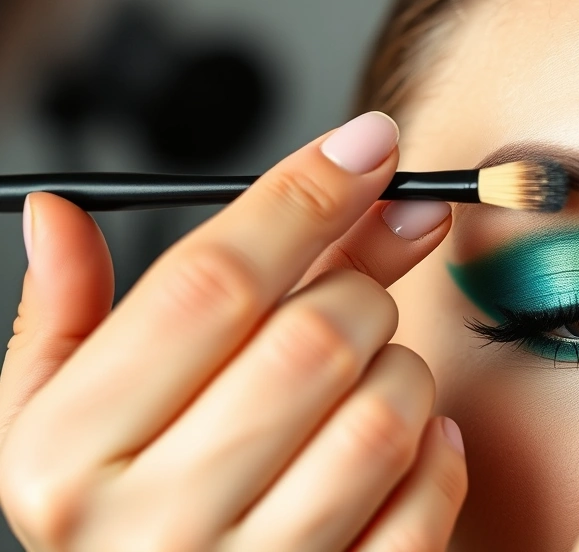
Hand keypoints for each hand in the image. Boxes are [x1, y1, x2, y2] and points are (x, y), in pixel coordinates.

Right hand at [0, 112, 467, 551]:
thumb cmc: (116, 525)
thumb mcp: (57, 427)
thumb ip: (64, 320)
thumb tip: (61, 213)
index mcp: (76, 452)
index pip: (211, 281)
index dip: (305, 194)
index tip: (368, 147)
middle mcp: (159, 521)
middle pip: (316, 335)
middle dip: (360, 288)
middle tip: (351, 296)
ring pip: (388, 410)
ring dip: (401, 368)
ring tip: (364, 379)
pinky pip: (431, 494)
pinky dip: (439, 450)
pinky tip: (403, 444)